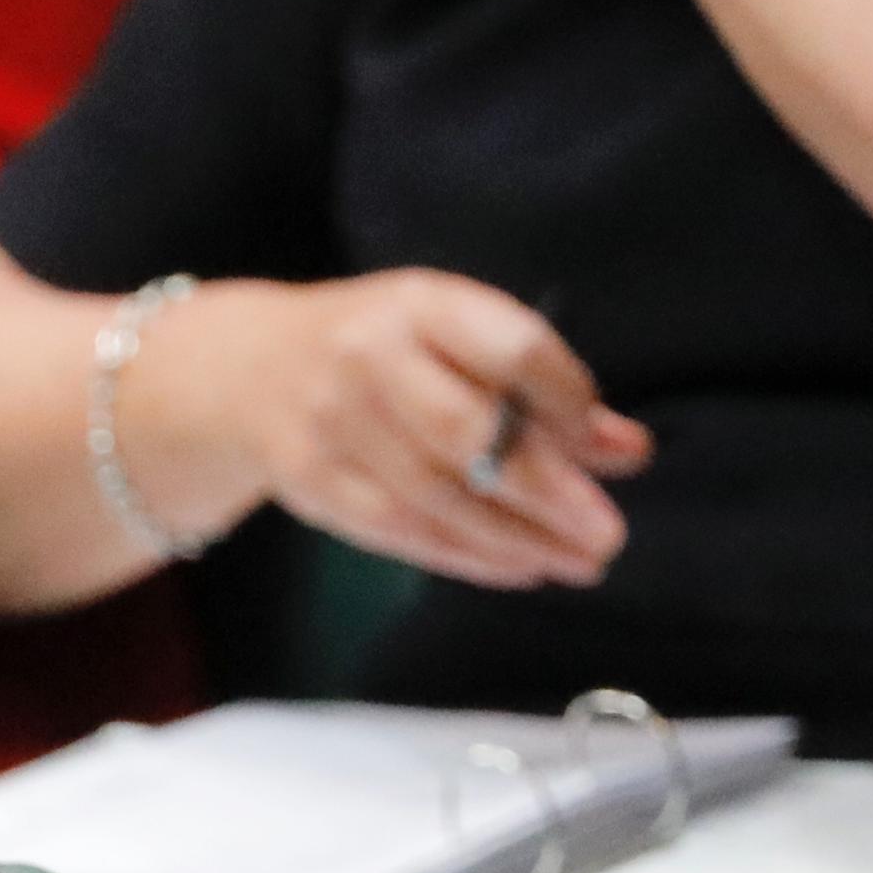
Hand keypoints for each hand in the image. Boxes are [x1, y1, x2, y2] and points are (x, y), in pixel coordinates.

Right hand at [147, 271, 651, 590]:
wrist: (246, 370)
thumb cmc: (381, 349)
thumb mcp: (454, 335)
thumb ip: (538, 387)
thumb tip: (627, 451)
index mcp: (419, 304)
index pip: (511, 349)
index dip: (568, 402)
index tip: (613, 449)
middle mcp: (367, 358)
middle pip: (467, 434)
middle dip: (546, 490)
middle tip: (607, 535)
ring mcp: (330, 425)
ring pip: (433, 497)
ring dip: (514, 539)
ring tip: (578, 563)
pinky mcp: (310, 484)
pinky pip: (396, 531)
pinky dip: (464, 557)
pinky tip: (519, 568)